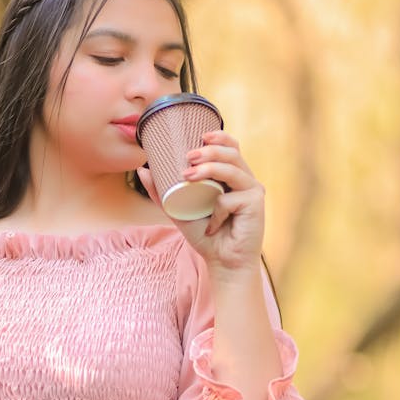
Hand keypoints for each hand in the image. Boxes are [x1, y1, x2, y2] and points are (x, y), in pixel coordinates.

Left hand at [138, 131, 265, 273]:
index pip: (231, 148)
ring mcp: (252, 191)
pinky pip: (230, 199)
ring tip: (188, 175)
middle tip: (188, 156)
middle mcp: (245, 180)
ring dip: (210, 168)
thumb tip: (142, 170)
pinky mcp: (256, 204)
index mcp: (231, 177)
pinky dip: (217, 211)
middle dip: (209, 150)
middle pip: (232, 153)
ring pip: (233, 169)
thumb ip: (162, 192)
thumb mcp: (179, 210)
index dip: (219, 136)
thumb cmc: (205, 236)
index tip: (200, 136)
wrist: (222, 263)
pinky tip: (212, 225)